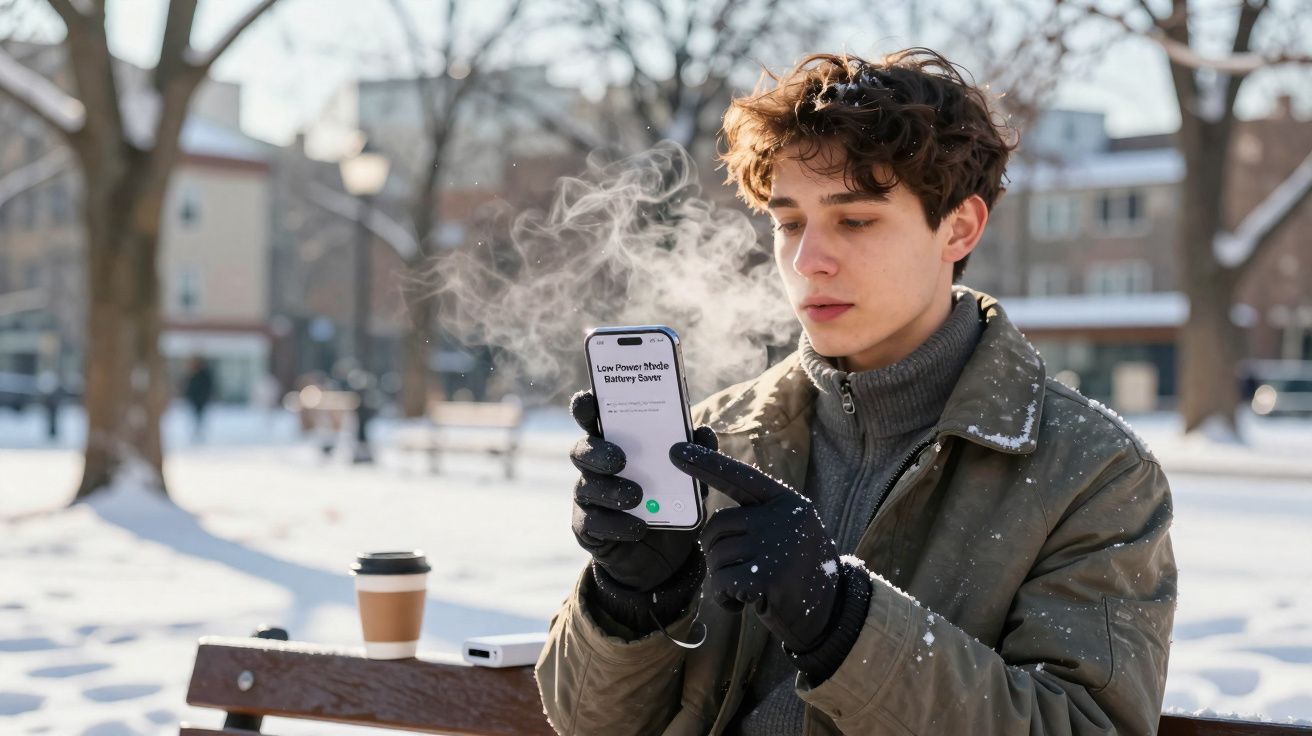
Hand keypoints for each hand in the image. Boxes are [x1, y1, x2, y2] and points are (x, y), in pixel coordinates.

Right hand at [569, 390, 717, 591]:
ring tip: (636, 496)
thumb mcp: (689, 480)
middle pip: (581, 450)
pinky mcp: (587, 529)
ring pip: (586, 487)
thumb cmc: (671, 503)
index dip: (586, 408)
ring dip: (610, 490)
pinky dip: (617, 525)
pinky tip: (638, 527)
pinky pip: (594, 524)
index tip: (589, 400)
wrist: (664, 556)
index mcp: (615, 444)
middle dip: (597, 452)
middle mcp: (595, 468)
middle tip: (620, 459)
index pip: (593, 420)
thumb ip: (694, 455)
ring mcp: (587, 499)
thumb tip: (703, 431)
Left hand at [669, 442, 842, 652]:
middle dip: (716, 552)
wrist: (833, 612)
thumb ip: (758, 520)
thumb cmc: (800, 572)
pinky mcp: (768, 576)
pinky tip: (747, 603)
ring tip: (750, 588)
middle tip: (739, 572)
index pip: (739, 477)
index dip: (705, 463)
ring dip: (723, 579)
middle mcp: (783, 517)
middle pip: (717, 526)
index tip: (675, 450)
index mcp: (786, 501)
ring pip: (716, 557)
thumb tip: (711, 525)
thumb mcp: (789, 534)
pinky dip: (726, 598)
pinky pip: (722, 582)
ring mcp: (777, 545)